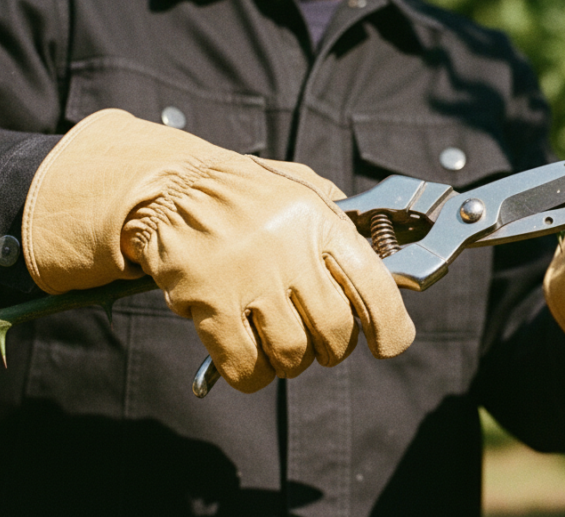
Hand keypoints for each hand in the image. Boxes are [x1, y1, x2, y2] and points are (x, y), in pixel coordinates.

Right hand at [23, 109, 414, 391]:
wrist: (174, 190)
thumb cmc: (250, 198)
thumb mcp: (306, 192)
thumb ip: (345, 226)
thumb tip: (388, 271)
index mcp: (323, 224)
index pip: (375, 288)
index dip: (390, 327)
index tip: (386, 344)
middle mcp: (291, 251)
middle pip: (335, 332)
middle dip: (332, 348)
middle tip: (319, 340)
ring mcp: (249, 279)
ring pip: (292, 354)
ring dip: (290, 361)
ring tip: (278, 342)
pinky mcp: (209, 303)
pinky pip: (245, 366)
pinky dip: (253, 374)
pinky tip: (250, 357)